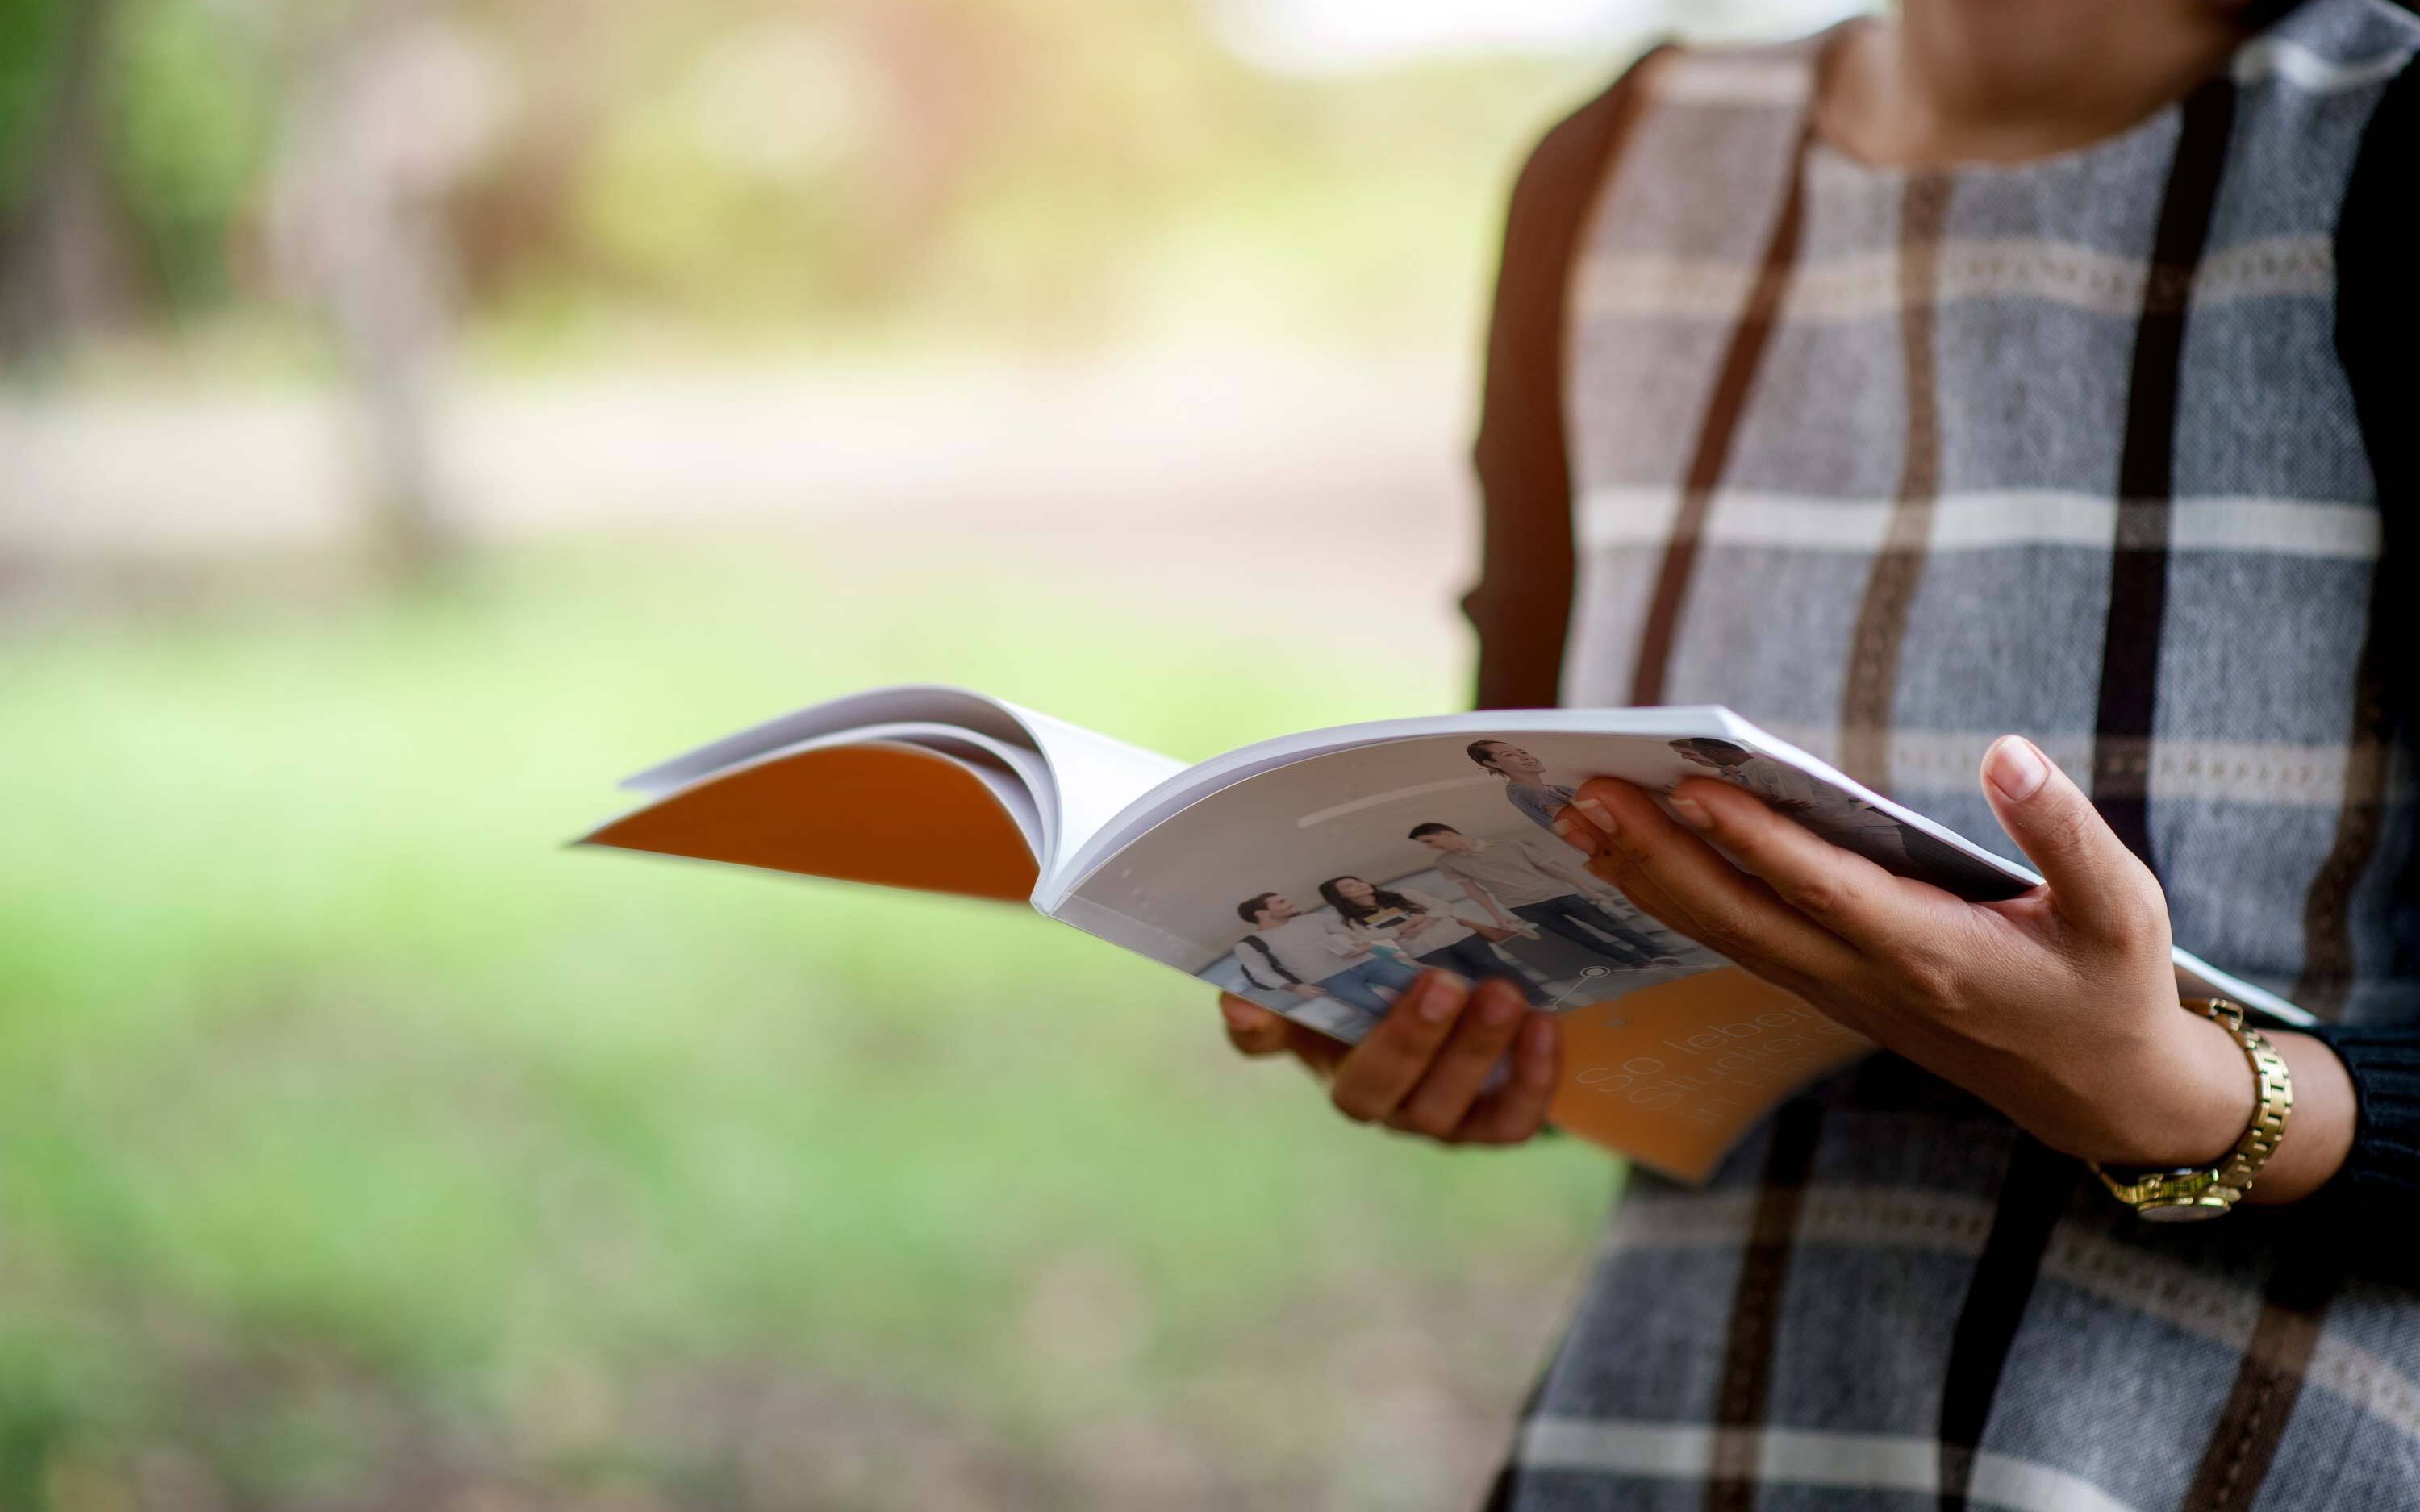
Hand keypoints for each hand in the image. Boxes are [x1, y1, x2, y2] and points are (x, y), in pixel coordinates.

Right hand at [1217, 972, 1560, 1145]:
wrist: (1483, 1011)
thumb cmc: (1401, 982)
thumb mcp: (1356, 966)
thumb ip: (1303, 969)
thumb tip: (1237, 1000)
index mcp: (1318, 1044)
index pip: (1265, 1042)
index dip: (1257, 1027)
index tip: (1250, 1002)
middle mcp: (1370, 1094)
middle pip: (1373, 1086)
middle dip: (1409, 1037)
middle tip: (1442, 981)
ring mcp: (1430, 1118)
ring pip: (1445, 1108)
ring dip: (1476, 1051)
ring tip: (1506, 994)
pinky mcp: (1489, 1126)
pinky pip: (1509, 1123)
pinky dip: (1530, 1080)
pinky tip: (1545, 1027)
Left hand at [1562, 736, 2354, 1202]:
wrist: (2100, 1094)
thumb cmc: (2113, 986)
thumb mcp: (2123, 908)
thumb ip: (2065, 831)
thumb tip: (2007, 754)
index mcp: (1937, 955)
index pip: (1826, 891)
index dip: (1756, 841)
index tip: (1691, 788)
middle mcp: (1871, 980)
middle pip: (1743, 917)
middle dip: (1659, 856)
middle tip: (1584, 794)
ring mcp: (1842, 992)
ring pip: (1728, 932)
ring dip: (1651, 877)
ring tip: (1579, 815)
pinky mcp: (1833, 988)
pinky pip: (1741, 939)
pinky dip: (1681, 898)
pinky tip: (1633, 858)